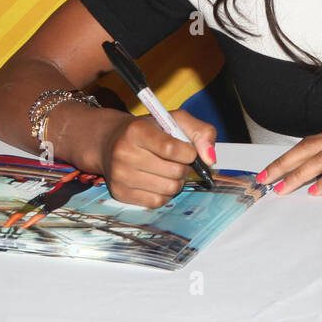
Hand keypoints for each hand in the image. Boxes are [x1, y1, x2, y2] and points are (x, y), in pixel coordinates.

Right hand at [97, 109, 215, 207]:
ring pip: (169, 189)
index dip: (188, 152)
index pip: (171, 149)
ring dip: (177, 181)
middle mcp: (124, 153)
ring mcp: (120, 175)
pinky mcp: (121, 193)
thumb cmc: (149, 129)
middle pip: (174, 171)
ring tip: (168, 169)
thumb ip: (201, 132)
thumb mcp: (175, 120)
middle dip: (184, 167)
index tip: (188, 150)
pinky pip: (157, 201)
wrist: (111, 141)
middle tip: (178, 160)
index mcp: (137, 130)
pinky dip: (165, 193)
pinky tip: (159, 180)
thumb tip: (210, 159)